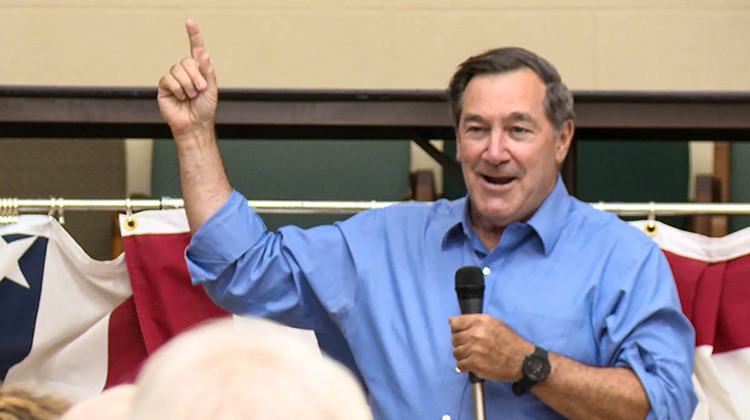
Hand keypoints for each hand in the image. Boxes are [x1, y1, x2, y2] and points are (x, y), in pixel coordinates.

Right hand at [158, 19, 217, 137]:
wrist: (195, 125)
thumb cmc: (205, 109)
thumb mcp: (211, 89)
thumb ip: (207, 71)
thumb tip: (204, 54)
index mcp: (199, 70)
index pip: (195, 49)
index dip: (194, 36)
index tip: (190, 22)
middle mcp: (185, 72)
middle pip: (186, 62)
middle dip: (196, 76)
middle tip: (200, 90)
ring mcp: (174, 79)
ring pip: (177, 70)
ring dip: (187, 85)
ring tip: (191, 96)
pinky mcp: (164, 87)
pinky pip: (168, 80)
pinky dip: (177, 89)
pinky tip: (181, 98)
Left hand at [449, 314, 533, 381]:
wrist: (522, 361)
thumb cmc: (510, 343)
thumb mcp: (495, 324)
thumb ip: (474, 322)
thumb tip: (452, 321)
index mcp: (481, 321)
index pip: (455, 323)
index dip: (456, 329)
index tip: (459, 333)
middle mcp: (476, 334)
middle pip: (454, 338)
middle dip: (460, 343)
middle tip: (470, 346)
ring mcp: (474, 349)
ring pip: (456, 352)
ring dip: (462, 355)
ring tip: (473, 356)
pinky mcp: (475, 364)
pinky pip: (460, 365)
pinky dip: (465, 366)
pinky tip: (473, 364)